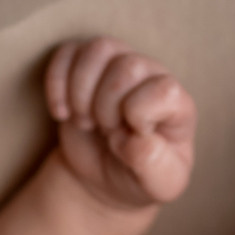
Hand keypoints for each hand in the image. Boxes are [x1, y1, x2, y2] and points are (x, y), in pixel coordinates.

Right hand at [44, 37, 196, 209]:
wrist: (105, 178)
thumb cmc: (138, 178)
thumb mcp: (159, 185)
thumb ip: (156, 166)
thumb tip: (137, 140)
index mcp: (177, 104)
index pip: (164, 90)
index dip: (139, 116)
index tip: (131, 138)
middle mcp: (151, 76)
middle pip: (127, 67)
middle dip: (107, 108)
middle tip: (106, 132)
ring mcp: (118, 65)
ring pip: (99, 49)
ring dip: (81, 92)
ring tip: (86, 121)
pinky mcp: (86, 66)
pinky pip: (66, 52)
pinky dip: (56, 84)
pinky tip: (62, 113)